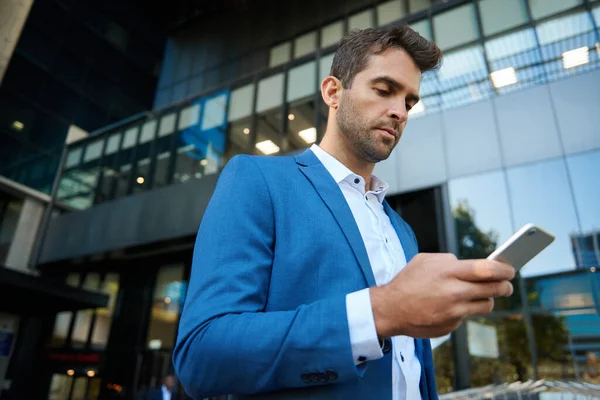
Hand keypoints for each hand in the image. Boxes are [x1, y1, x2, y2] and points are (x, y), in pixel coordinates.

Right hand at [370, 253, 514, 338]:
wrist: (390, 309)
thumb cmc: (408, 281)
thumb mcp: (425, 260)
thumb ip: (449, 261)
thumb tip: (470, 266)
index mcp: (449, 272)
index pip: (488, 270)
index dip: (504, 269)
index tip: (510, 269)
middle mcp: (455, 293)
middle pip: (494, 289)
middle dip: (505, 286)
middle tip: (506, 284)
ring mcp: (454, 312)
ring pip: (486, 305)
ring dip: (486, 298)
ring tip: (479, 294)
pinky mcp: (451, 326)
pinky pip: (466, 316)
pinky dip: (463, 310)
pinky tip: (449, 306)